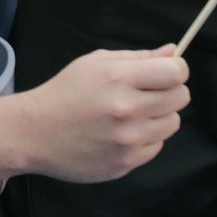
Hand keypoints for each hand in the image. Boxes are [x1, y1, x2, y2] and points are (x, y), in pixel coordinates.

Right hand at [21, 45, 189, 182]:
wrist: (36, 131)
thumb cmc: (67, 91)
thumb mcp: (96, 62)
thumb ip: (138, 57)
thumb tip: (174, 52)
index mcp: (119, 78)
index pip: (175, 73)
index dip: (177, 68)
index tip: (167, 71)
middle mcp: (126, 110)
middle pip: (180, 97)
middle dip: (170, 90)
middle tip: (150, 91)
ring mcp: (127, 140)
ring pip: (173, 123)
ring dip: (160, 116)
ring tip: (134, 113)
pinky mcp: (126, 163)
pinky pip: (156, 146)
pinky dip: (146, 138)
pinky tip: (123, 132)